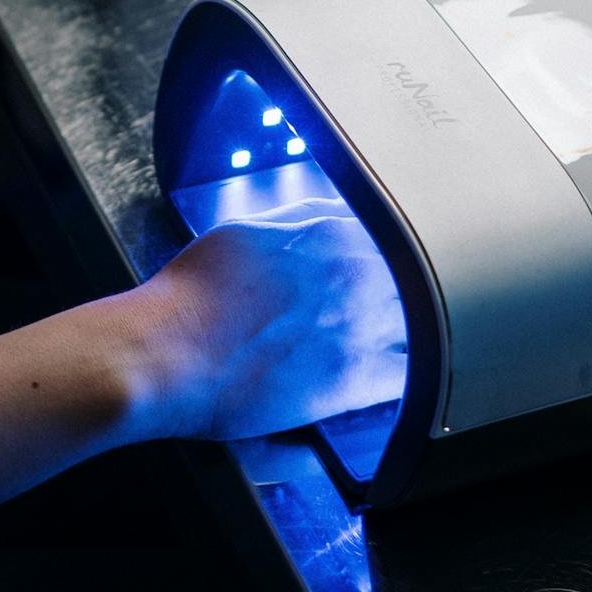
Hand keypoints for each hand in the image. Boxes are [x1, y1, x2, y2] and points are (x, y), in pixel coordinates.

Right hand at [135, 204, 406, 441]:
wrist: (170, 351)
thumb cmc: (193, 294)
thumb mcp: (244, 231)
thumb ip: (297, 220)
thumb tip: (325, 212)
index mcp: (330, 233)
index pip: (390, 233)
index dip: (388, 251)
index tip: (382, 264)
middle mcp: (356, 274)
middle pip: (414, 277)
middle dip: (408, 289)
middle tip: (387, 306)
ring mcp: (361, 327)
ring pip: (420, 323)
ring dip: (415, 330)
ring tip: (404, 340)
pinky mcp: (355, 379)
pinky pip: (409, 377)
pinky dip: (410, 377)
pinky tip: (400, 378)